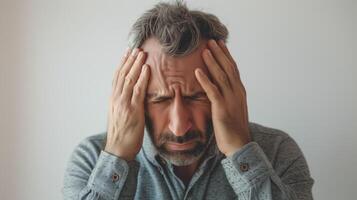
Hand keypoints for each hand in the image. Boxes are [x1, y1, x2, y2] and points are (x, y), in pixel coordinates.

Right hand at [105, 48, 149, 160]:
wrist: (118, 149)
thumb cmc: (120, 133)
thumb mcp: (118, 114)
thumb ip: (123, 102)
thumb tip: (131, 93)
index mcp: (113, 99)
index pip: (117, 76)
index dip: (122, 63)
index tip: (127, 52)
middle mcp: (116, 98)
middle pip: (123, 74)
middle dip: (130, 60)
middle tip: (136, 48)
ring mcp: (123, 103)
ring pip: (129, 79)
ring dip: (136, 65)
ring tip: (142, 53)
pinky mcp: (132, 110)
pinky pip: (137, 90)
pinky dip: (142, 78)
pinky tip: (146, 69)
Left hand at [195, 40, 250, 156]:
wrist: (239, 144)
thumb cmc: (234, 128)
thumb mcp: (233, 107)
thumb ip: (228, 95)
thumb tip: (220, 86)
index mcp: (240, 91)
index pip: (233, 69)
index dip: (226, 55)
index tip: (220, 44)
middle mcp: (237, 92)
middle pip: (228, 68)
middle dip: (219, 54)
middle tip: (211, 41)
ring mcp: (230, 99)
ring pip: (221, 76)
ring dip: (212, 62)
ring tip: (204, 50)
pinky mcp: (221, 108)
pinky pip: (212, 91)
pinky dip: (205, 80)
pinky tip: (198, 71)